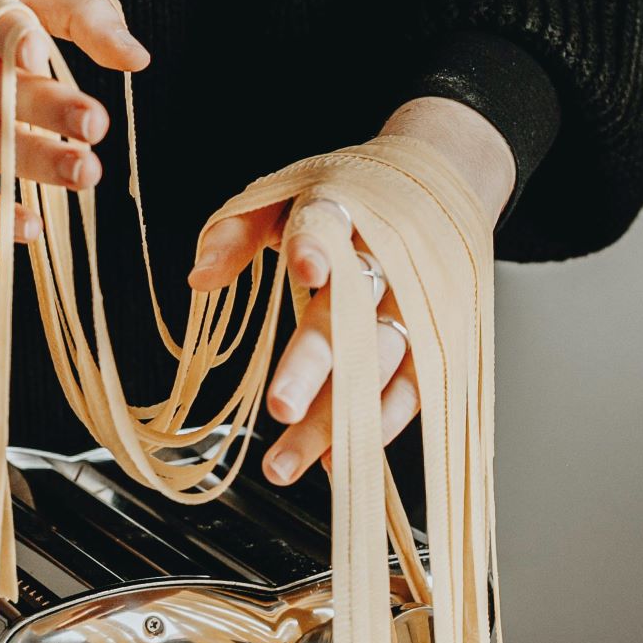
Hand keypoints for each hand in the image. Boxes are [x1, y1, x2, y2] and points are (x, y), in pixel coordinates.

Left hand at [186, 98, 515, 484]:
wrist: (443, 180)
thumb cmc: (353, 195)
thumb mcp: (287, 194)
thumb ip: (238, 232)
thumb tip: (200, 278)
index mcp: (343, 214)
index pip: (330, 226)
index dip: (318, 247)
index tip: (302, 266)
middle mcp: (385, 261)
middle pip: (352, 315)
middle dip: (316, 364)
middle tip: (280, 406)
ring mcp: (416, 304)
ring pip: (378, 365)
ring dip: (337, 418)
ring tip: (286, 462)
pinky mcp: (438, 338)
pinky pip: (413, 390)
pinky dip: (378, 426)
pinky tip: (337, 459)